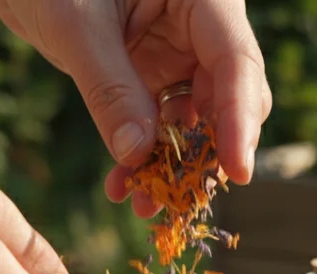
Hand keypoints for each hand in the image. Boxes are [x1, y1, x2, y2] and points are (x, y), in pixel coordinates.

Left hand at [0, 0, 271, 215]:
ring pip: (198, 121)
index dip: (239, 119)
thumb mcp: (77, 28)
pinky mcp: (157, 77)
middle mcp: (204, 27)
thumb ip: (110, 88)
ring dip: (174, 165)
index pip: (236, 61)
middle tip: (182, 196)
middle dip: (206, 152)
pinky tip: (123, 185)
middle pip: (229, 97)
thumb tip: (137, 156)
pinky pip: (164, 126)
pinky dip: (147, 157)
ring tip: (144, 204)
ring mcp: (181, 55)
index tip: (237, 172)